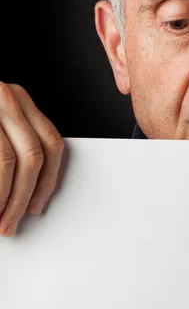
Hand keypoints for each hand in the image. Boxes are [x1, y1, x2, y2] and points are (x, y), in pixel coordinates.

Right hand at [0, 82, 64, 236]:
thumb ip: (16, 143)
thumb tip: (32, 190)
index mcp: (18, 99)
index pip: (50, 140)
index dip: (48, 179)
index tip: (38, 204)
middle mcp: (6, 99)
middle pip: (32, 155)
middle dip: (24, 196)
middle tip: (13, 221)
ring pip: (8, 160)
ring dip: (5, 197)